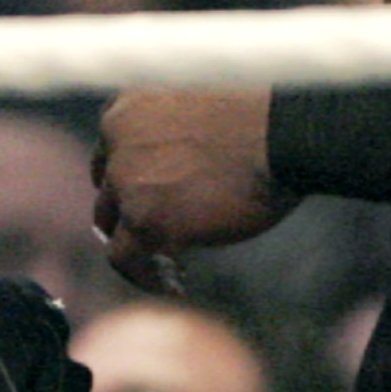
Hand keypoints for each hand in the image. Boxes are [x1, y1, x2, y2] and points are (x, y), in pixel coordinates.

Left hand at [92, 87, 296, 292]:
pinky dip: (143, 276)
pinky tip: (173, 285)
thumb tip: (172, 178)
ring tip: (170, 266)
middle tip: (160, 238)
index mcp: (127, 106)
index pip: (110, 153)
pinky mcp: (144, 217)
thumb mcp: (196, 111)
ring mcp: (126, 178)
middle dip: (131, 215)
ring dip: (139, 246)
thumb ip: (169, 138)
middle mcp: (116, 137)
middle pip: (109, 190)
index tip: (152, 203)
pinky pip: (124, 258)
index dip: (130, 184)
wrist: (282, 133)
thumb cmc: (259, 120)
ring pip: (113, 226)